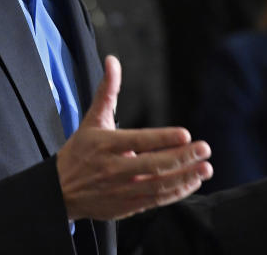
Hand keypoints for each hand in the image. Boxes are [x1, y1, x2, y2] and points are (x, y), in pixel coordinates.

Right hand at [57, 55, 212, 220]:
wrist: (60, 192)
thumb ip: (107, 91)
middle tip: (204, 148)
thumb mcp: (91, 120)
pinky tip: (192, 182)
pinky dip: (176, 192)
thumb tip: (112, 60)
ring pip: (158, 185)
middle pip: (152, 165)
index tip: (185, 134)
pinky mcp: (126, 206)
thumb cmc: (79, 151)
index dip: (163, 139)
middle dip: (182, 157)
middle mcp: (113, 169)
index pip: (138, 140)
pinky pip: (156, 200)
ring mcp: (121, 190)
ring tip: (205, 168)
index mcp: (105, 145)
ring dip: (184, 177)